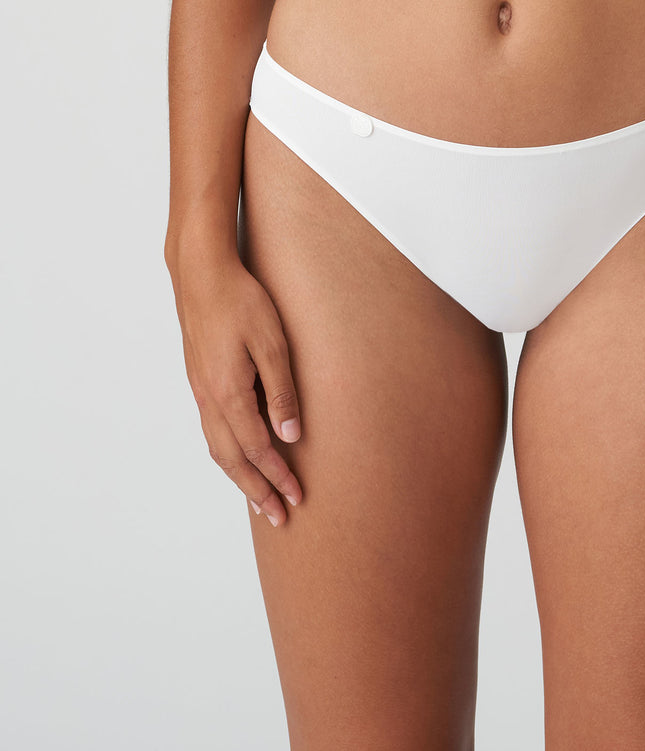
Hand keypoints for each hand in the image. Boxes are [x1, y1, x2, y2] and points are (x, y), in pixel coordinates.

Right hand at [167, 247, 303, 527]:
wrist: (201, 274)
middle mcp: (210, 399)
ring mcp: (201, 391)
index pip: (259, 449)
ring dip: (239, 476)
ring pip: (218, 448)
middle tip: (278, 517)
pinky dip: (227, 453)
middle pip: (233, 460)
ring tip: (258, 497)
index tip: (297, 498)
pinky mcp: (199, 380)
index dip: (279, 477)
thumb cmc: (241, 301)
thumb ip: (282, 391)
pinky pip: (212, 430)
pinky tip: (239, 454)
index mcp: (229, 394)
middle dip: (257, 491)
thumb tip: (291, 436)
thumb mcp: (273, 343)